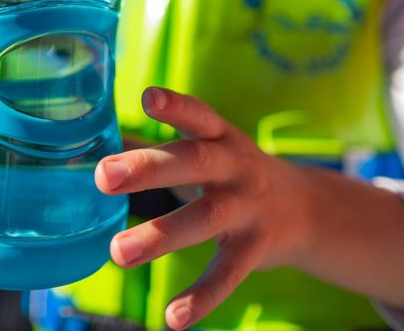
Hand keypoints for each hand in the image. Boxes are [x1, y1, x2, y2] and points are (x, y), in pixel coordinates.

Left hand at [94, 87, 307, 329]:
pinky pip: (228, 273)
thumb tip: (98, 148)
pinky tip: (171, 317)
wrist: (305, 208)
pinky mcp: (257, 248)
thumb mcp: (210, 148)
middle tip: (103, 176)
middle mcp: (236, 166)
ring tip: (118, 252)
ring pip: (206, 218)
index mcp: (221, 137)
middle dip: (149, 168)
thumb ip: (161, 149)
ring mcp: (249, 207)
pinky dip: (202, 296)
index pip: (198, 115)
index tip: (147, 96)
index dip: (175, 106)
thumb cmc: (234, 172)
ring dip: (161, 235)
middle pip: (195, 162)